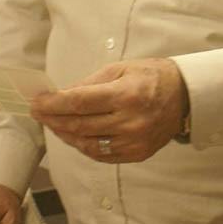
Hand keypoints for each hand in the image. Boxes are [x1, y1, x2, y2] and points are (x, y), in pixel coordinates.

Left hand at [30, 57, 187, 163]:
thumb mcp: (122, 68)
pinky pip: (100, 154)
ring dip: (65, 134)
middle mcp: (130, 121)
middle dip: (53, 118)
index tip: (37, 102)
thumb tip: (60, 95)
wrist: (186, 96)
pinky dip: (84, 145)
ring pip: (86, 143)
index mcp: (126, 94)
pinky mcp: (136, 154)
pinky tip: (76, 135)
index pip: (79, 102)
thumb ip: (91, 83)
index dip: (53, 103)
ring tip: (55, 124)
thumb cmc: (153, 76)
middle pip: (79, 125)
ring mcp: (133, 141)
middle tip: (39, 112)